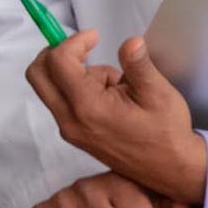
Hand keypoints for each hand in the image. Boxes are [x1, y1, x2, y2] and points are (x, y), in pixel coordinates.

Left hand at [26, 31, 205, 202]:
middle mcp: (70, 120)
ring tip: (117, 85)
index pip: (58, 61)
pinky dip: (79, 87)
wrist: (169, 170)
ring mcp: (69, 128)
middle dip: (57, 53)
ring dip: (73, 72)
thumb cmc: (166, 134)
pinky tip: (111, 96)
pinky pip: (63, 99)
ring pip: (50, 86)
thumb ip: (139, 65)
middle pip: (37, 74)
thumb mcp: (159, 93)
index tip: (95, 36)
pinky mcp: (74, 132)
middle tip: (86, 48)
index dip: (74, 41)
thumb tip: (130, 42)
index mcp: (88, 107)